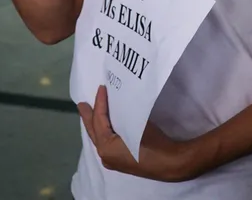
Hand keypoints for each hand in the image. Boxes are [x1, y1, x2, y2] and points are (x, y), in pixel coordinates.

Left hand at [79, 85, 198, 182]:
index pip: (99, 120)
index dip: (99, 103)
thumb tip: (116, 102)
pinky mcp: (122, 160)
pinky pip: (107, 143)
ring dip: (96, 124)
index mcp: (106, 147)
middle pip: (94, 131)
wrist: (170, 163)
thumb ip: (122, 114)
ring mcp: (113, 160)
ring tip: (91, 113)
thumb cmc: (153, 142)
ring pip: (100, 138)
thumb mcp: (135, 124)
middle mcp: (105, 155)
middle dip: (88, 117)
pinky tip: (106, 126)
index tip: (101, 87)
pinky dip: (104, 131)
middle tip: (81, 104)